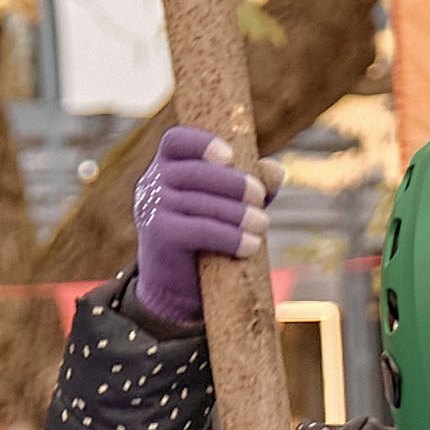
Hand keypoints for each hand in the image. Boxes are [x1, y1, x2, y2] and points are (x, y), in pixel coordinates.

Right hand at [131, 125, 282, 326]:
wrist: (176, 288)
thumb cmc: (206, 240)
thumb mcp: (227, 208)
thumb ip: (250, 187)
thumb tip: (277, 170)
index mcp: (167, 165)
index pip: (176, 140)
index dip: (202, 142)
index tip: (230, 156)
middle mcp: (154, 181)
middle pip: (194, 172)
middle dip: (232, 183)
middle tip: (259, 196)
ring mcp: (152, 207)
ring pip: (200, 202)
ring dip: (237, 213)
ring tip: (263, 224)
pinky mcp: (159, 234)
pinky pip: (199, 229)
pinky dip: (230, 237)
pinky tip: (251, 246)